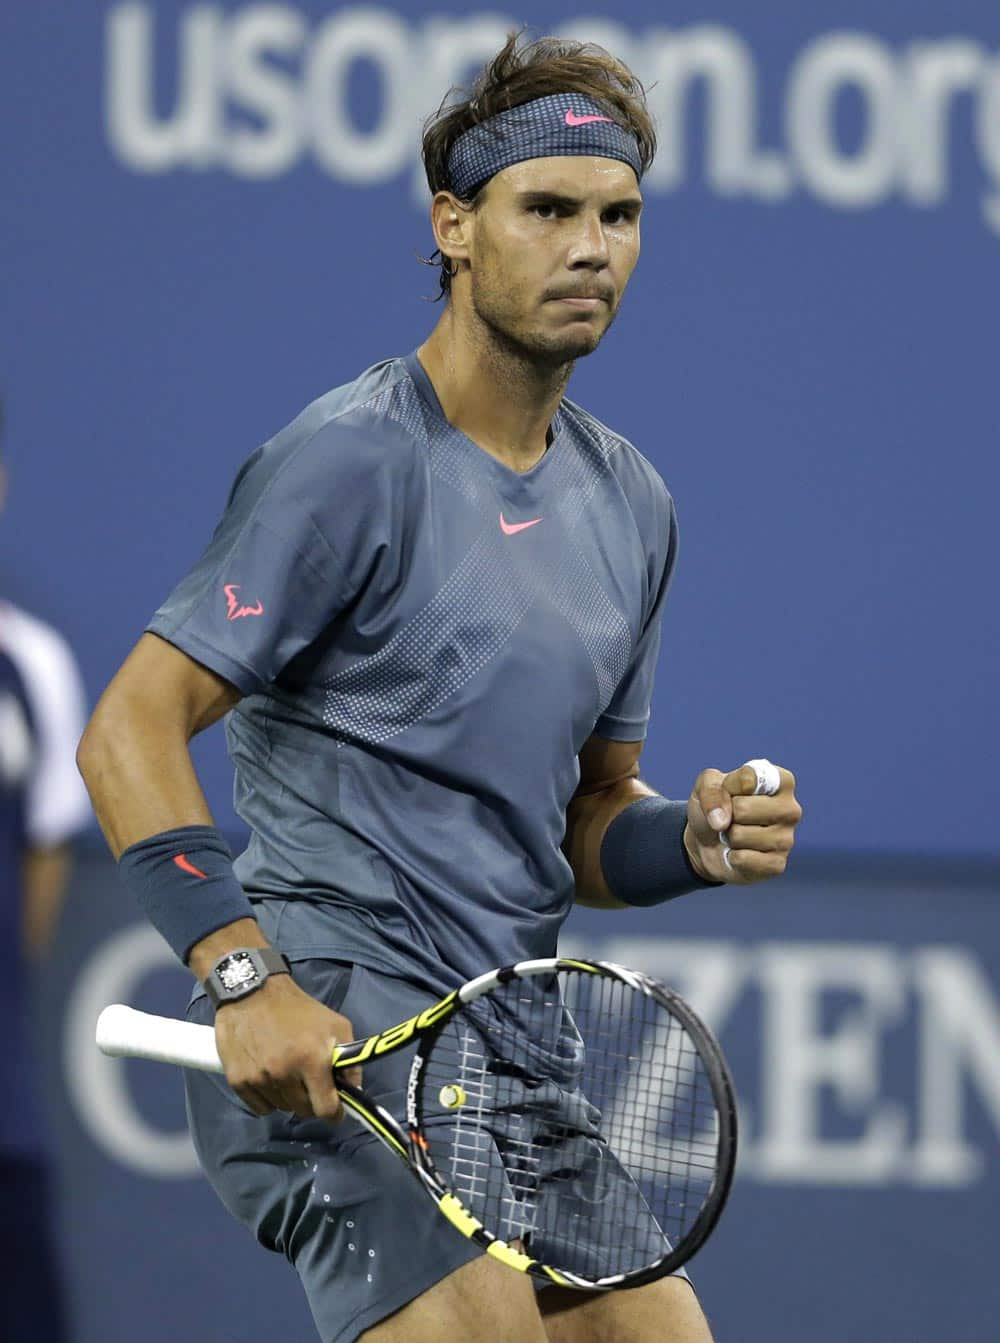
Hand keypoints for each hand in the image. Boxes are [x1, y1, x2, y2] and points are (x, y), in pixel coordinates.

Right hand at [213, 973, 358, 1121]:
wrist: (252, 991)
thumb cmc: (299, 1009)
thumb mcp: (335, 1025)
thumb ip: (348, 1061)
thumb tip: (353, 1091)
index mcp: (312, 1059)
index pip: (326, 1109)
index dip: (334, 1113)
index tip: (334, 1110)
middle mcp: (285, 1073)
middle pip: (303, 1111)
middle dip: (310, 1100)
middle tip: (308, 1082)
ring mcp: (259, 1078)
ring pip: (282, 1108)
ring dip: (288, 1097)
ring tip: (286, 1072)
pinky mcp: (238, 1080)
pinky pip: (260, 1107)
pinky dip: (267, 1098)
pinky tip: (269, 1076)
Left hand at [683, 763, 801, 884]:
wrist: (707, 842)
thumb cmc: (716, 806)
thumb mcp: (705, 786)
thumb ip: (710, 790)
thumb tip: (721, 821)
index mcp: (779, 781)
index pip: (748, 778)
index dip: (728, 786)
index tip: (729, 790)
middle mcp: (790, 808)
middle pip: (742, 808)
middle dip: (726, 814)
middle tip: (732, 818)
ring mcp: (787, 839)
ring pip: (739, 835)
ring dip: (728, 836)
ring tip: (735, 835)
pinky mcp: (777, 865)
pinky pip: (742, 859)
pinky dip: (731, 857)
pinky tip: (740, 853)